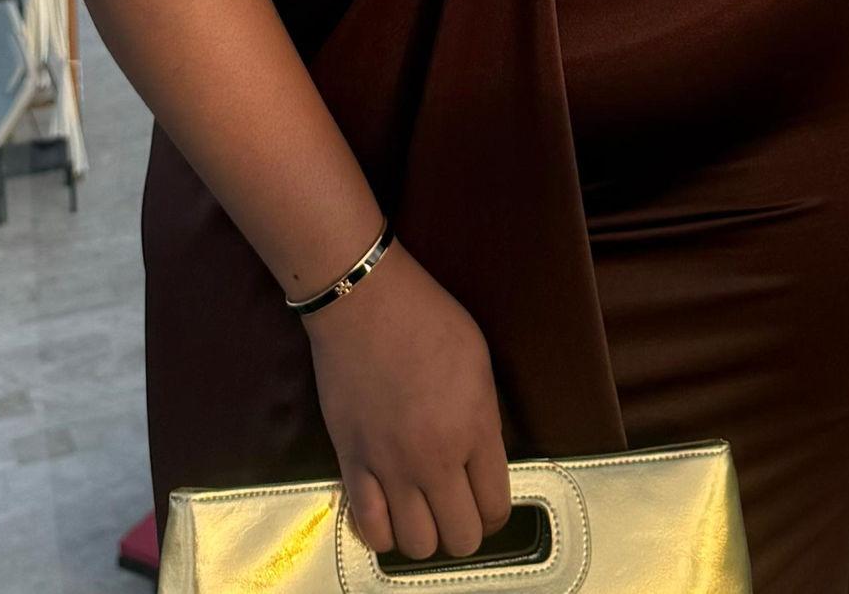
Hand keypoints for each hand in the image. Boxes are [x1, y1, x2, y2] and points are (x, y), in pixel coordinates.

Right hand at [302, 240, 513, 563]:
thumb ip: (484, 418)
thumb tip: (481, 458)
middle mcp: (436, 459)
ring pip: (417, 546)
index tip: (486, 501)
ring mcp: (391, 467)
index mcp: (475, 429)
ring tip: (423, 510)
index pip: (496, 507)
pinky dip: (384, 532)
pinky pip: (370, 529)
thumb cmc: (427, 317)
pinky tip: (389, 512)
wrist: (364, 302)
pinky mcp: (352, 463)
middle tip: (456, 506)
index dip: (495, 512)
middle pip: (461, 538)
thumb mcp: (479, 361)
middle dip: (464, 529)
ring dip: (425, 534)